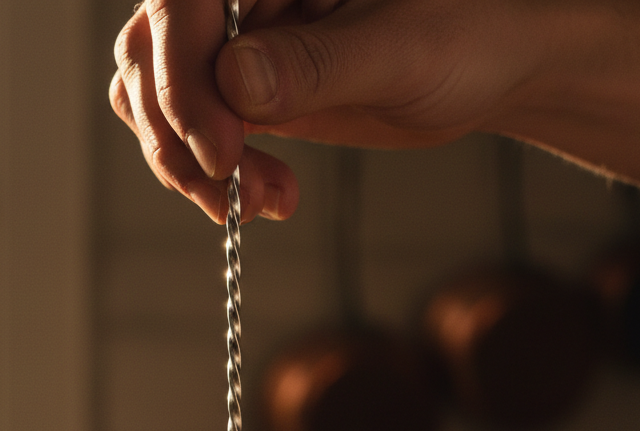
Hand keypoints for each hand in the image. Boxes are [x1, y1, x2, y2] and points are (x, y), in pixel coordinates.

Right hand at [109, 0, 545, 221]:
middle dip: (180, 135)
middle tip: (237, 193)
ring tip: (265, 201)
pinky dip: (210, 173)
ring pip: (156, 96)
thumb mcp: (400, 49)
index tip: (223, 152)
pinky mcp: (244, 88)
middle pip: (151, 52)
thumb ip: (316, 64)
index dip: (183, 78)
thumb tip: (233, 80)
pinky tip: (265, 196)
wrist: (487, 67)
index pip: (180, 2)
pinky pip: (190, 130)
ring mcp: (235, 39)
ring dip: (190, 164)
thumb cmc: (467, 34)